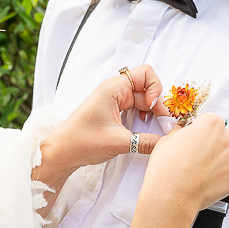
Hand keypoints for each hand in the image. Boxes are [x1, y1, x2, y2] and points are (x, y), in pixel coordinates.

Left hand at [40, 65, 169, 180]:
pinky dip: (142, 117)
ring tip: (154, 128)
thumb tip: (168, 141)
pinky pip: (134, 108)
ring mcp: (114, 101)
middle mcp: (115, 90)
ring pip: (142, 100)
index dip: (156, 89)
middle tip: (163, 124)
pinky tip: (142, 130)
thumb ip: (147, 142)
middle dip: (157, 105)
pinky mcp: (113, 111)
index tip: (153, 109)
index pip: (146, 74)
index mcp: (114, 88)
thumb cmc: (81, 142)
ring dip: (150, 112)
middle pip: (147, 88)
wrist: (60, 153)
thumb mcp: (118, 142)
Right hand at [140, 113, 228, 215]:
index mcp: (211, 124)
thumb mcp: (166, 141)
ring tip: (205, 167)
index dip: (200, 129)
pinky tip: (208, 180)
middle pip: (224, 135)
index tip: (193, 137)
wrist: (172, 196)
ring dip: (223, 158)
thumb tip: (178, 132)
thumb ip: (177, 133)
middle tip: (197, 154)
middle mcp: (226, 139)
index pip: (210, 120)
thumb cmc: (168, 168)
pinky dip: (223, 176)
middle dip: (213, 142)